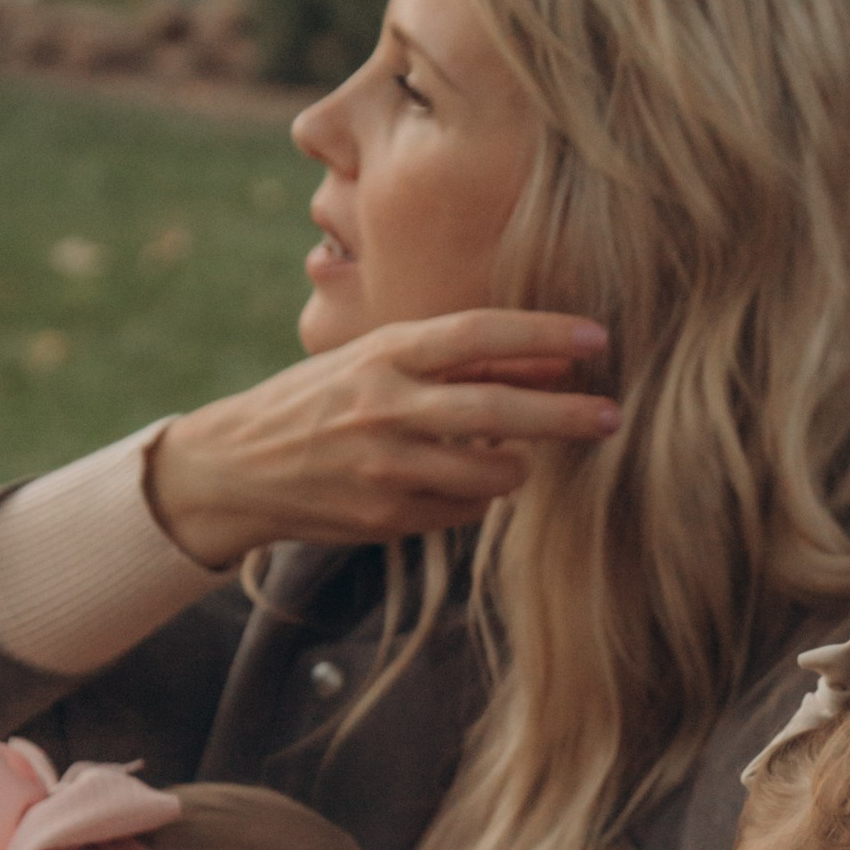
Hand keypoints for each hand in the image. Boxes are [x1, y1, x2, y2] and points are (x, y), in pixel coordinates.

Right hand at [146, 308, 616, 565]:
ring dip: (520, 466)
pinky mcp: (386, 516)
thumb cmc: (319, 402)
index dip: (543, 333)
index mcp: (382, 354)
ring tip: (520, 457)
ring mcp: (385, 467)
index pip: (477, 332)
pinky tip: (461, 484)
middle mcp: (384, 407)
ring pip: (492, 474)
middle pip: (497, 410)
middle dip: (565, 415)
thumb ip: (457, 363)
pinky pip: (465, 510)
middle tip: (612, 417)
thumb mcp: (374, 362)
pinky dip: (479, 498)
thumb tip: (550, 361)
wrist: (237, 468)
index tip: (597, 337)